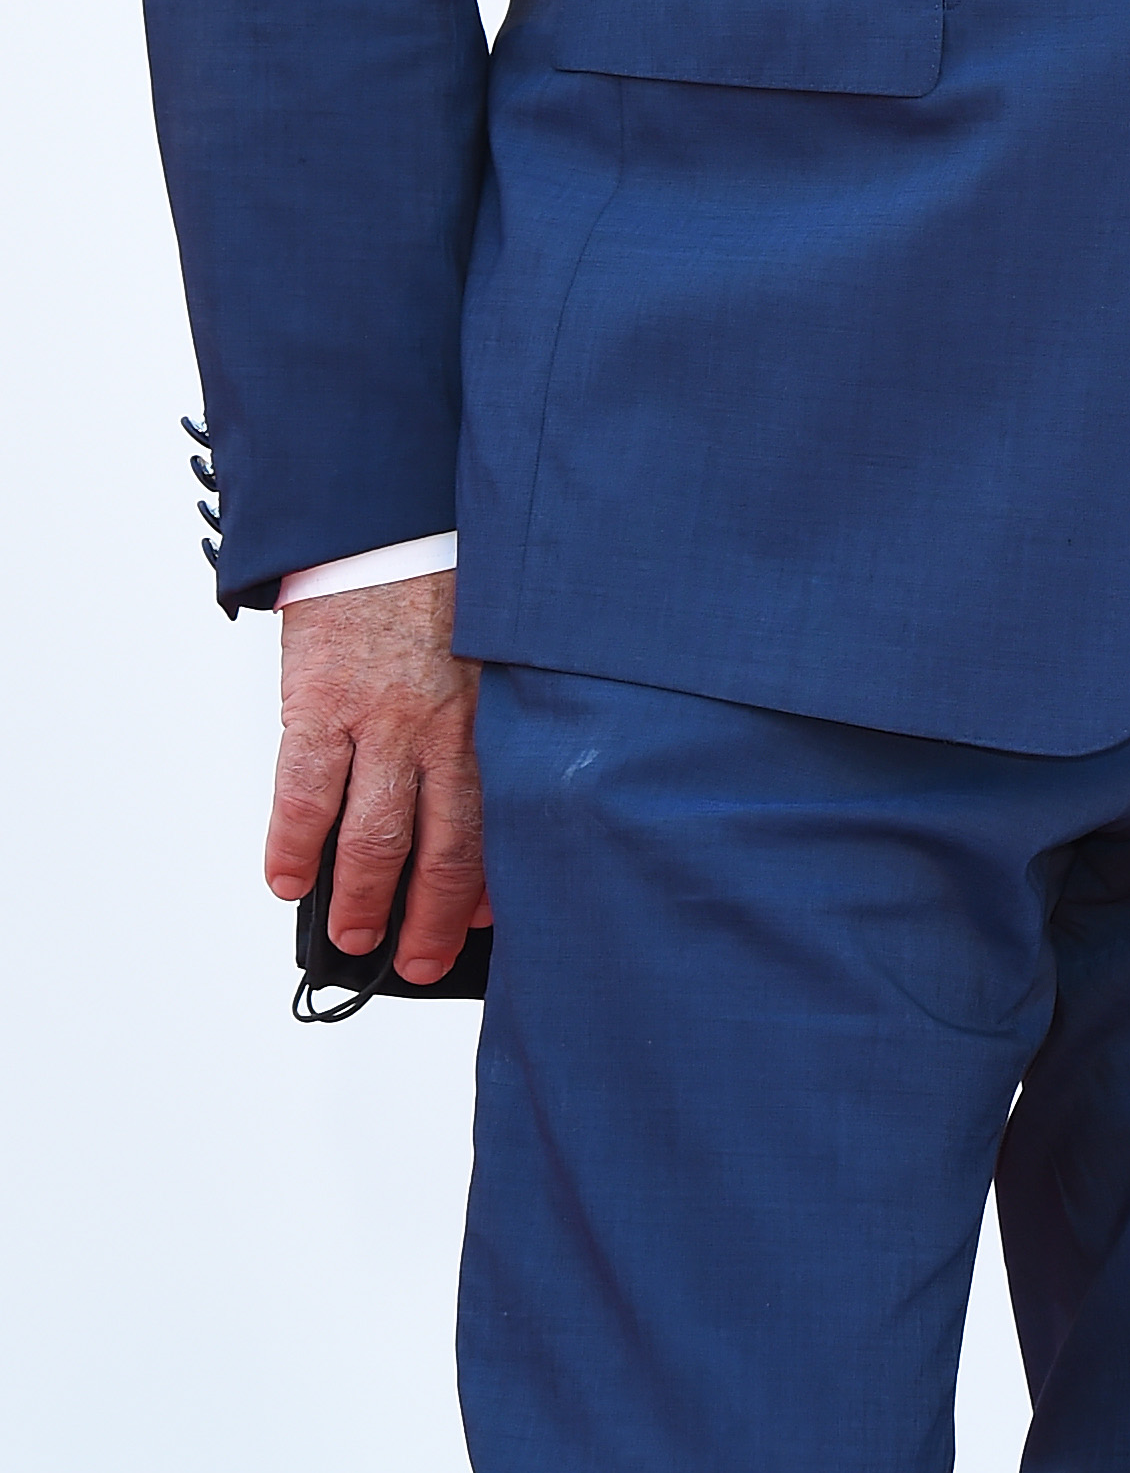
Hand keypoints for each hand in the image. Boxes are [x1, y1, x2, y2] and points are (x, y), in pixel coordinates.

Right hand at [266, 570, 488, 984]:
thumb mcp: (488, 643)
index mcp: (491, 711)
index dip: (495, 881)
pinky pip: (302, 792)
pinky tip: (286, 880)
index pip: (500, 818)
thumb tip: (480, 784)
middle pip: (444, 847)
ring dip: (363, 899)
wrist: (385, 510)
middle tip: (419, 962)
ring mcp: (379, 716)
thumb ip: (488, 711)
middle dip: (433, 918)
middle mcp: (442, 723)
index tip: (489, 923)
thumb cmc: (443, 575)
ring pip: (373, 835)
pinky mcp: (318, 699)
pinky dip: (291, 847)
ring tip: (356, 937)